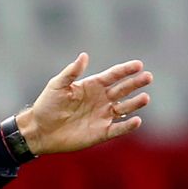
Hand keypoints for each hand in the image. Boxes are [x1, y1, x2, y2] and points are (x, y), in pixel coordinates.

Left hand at [16, 52, 152, 154]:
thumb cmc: (46, 105)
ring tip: (145, 98)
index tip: (138, 65)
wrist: (39, 129)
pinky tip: (137, 120)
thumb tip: (84, 55)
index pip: (113, 76)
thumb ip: (71, 72)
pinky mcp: (101, 132)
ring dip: (135, 103)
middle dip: (135, 83)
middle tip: (148, 77)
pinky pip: (118, 129)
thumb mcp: (57, 85)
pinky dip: (128, 126)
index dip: (125, 70)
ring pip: (124, 108)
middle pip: (122, 89)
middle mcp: (101, 100)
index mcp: (91, 86)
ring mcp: (102, 116)